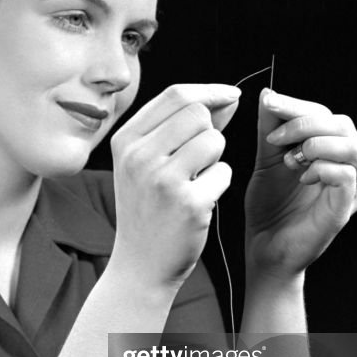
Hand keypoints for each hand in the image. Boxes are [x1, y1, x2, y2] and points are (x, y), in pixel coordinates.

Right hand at [110, 84, 240, 289]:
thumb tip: (227, 98)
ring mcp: (162, 180)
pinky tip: (200, 202)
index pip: (175, 94)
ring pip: (214, 140)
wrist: (140, 265)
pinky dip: (219, 184)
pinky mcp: (188, 204)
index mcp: (125, 140)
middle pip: (198, 113)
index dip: (210, 91)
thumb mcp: (149, 163)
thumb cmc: (149, 209)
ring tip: (197, 180)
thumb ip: (182, 127)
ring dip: (216, 158)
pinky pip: (224, 172)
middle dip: (211, 130)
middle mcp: (139, 156)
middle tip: (199, 159)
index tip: (231, 96)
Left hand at [244, 88, 356, 278]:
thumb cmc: (269, 206)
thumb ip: (270, 128)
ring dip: (316, 144)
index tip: (268, 104)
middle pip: (343, 124)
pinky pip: (348, 175)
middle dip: (305, 123)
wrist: (264, 247)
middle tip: (274, 138)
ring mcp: (350, 188)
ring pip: (352, 146)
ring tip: (290, 160)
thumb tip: (268, 93)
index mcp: (330, 151)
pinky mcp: (345, 208)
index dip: (297, 105)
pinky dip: (322, 168)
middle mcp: (346, 166)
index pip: (325, 114)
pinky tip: (302, 177)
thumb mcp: (267, 159)